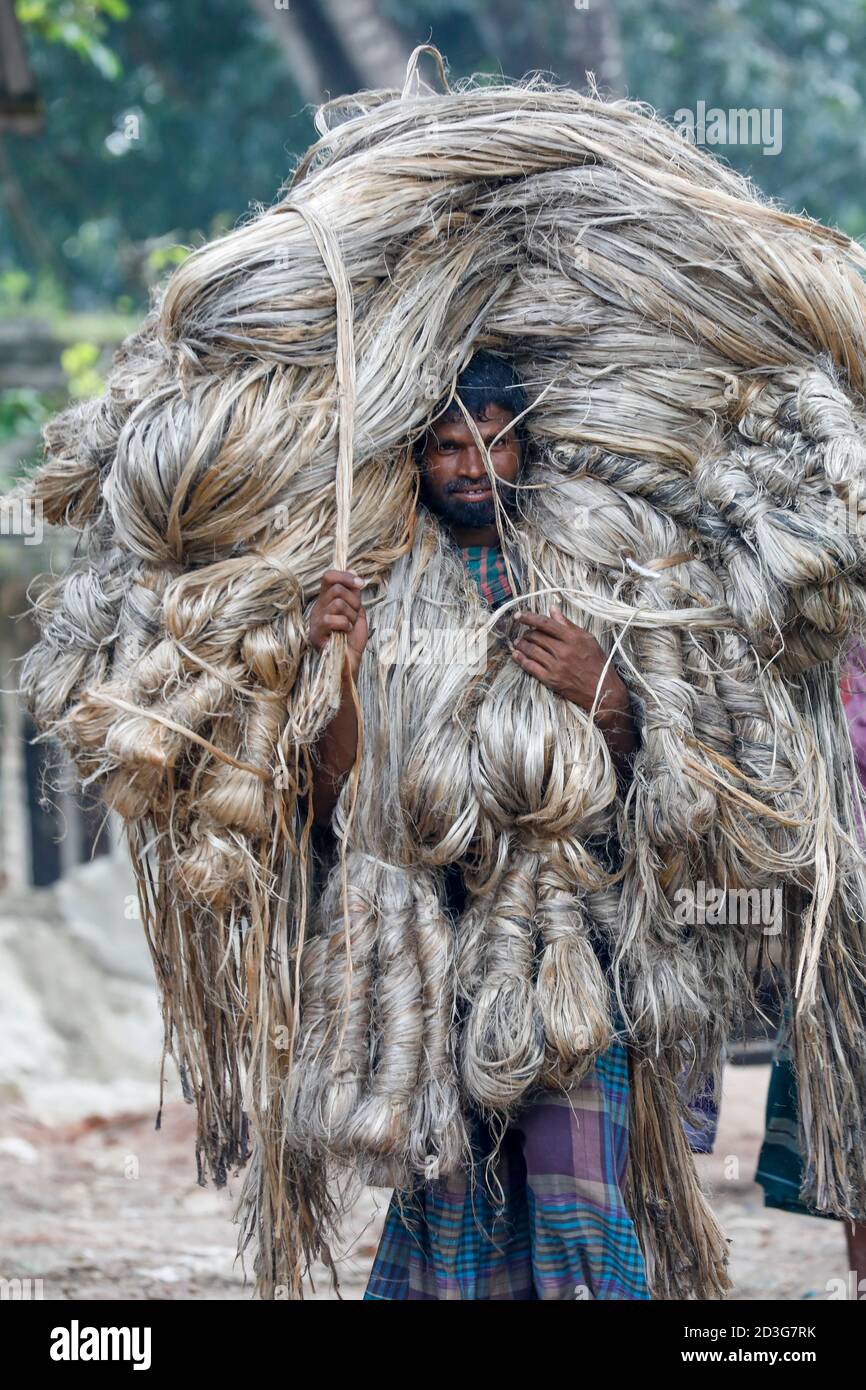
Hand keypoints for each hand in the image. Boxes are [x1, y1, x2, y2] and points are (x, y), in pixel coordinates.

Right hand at [308, 569, 367, 676]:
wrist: (350, 662)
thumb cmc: (351, 638)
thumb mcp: (356, 610)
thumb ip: (353, 593)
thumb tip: (352, 570)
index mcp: (326, 600)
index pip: (328, 577)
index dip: (345, 576)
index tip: (361, 584)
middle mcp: (319, 607)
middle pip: (336, 588)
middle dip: (353, 601)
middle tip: (355, 614)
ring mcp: (316, 619)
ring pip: (337, 603)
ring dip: (350, 615)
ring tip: (349, 626)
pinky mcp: (316, 633)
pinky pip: (333, 619)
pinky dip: (345, 625)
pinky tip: (345, 633)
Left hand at [512, 607, 631, 731]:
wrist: (602, 691)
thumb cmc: (597, 663)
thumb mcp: (587, 639)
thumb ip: (568, 624)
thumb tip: (552, 609)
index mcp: (573, 638)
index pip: (545, 623)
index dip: (529, 618)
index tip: (518, 616)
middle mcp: (563, 651)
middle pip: (536, 637)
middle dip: (526, 633)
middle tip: (523, 633)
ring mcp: (556, 666)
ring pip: (531, 650)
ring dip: (521, 645)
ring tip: (518, 642)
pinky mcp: (551, 680)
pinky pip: (530, 667)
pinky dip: (520, 659)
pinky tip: (516, 655)